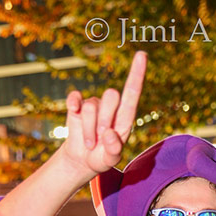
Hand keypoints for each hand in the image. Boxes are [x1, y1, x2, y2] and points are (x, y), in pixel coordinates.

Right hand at [62, 51, 146, 178]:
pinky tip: (73, 113)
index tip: (142, 55)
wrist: (83, 159)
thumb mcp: (111, 160)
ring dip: (88, 130)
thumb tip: (110, 134)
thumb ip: (114, 150)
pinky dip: (73, 106)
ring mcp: (94, 104)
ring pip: (90, 107)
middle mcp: (111, 106)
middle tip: (99, 140)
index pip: (132, 92)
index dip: (137, 74)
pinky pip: (74, 98)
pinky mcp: (77, 105)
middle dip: (103, 121)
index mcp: (125, 117)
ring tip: (90, 142)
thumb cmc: (102, 158)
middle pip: (111, 96)